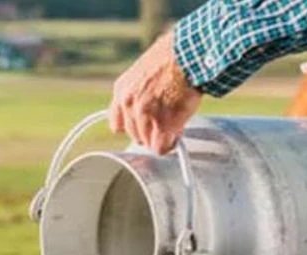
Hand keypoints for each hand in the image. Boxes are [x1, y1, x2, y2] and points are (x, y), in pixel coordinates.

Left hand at [109, 32, 202, 153]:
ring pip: (147, 142)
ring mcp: (144, 115)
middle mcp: (128, 104)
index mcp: (122, 90)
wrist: (189, 54)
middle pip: (134, 135)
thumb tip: (147, 106)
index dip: (132, 126)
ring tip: (174, 123)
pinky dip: (169, 145)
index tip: (142, 125)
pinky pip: (161, 147)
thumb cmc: (174, 57)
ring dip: (160, 137)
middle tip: (165, 121)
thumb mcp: (145, 70)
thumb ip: (139, 91)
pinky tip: (177, 134)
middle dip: (149, 131)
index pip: (117, 124)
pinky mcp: (162, 124)